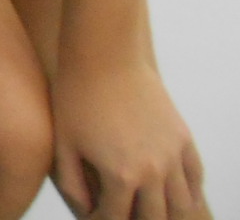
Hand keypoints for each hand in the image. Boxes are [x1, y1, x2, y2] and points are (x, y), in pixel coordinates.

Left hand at [51, 58, 206, 218]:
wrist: (104, 55)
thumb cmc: (75, 96)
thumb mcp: (64, 143)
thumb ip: (72, 183)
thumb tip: (85, 210)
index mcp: (121, 176)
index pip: (116, 219)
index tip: (92, 217)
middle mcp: (154, 171)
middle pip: (153, 219)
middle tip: (119, 215)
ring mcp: (173, 154)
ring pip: (180, 206)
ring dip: (164, 214)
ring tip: (145, 211)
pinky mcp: (183, 137)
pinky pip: (194, 178)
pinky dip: (187, 193)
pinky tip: (172, 196)